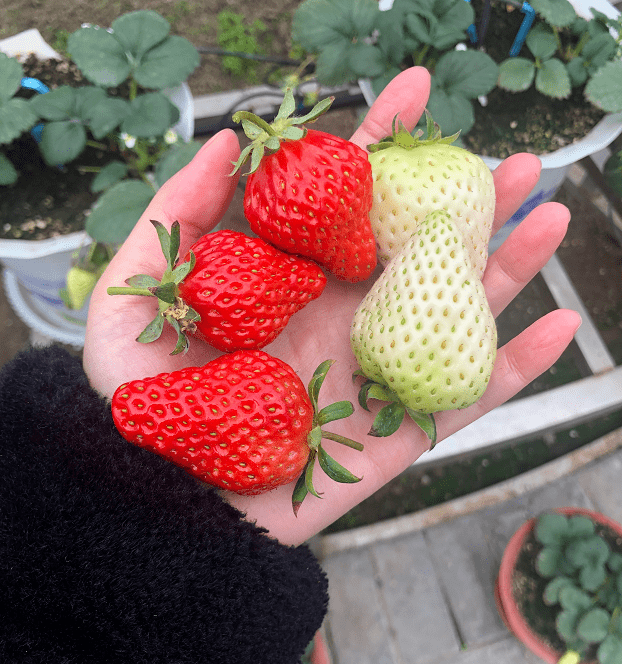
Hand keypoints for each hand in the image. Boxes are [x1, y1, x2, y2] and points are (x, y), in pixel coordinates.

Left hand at [84, 67, 579, 545]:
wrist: (173, 500)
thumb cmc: (146, 405)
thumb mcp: (132, 302)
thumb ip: (173, 220)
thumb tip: (222, 142)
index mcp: (295, 280)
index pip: (348, 201)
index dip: (382, 145)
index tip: (414, 92)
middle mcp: (346, 316)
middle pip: (421, 249)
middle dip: (471, 201)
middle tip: (519, 159)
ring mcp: (378, 370)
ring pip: (458, 311)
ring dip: (510, 264)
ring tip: (551, 213)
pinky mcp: (399, 429)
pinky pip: (470, 396)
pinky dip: (517, 366)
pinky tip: (562, 326)